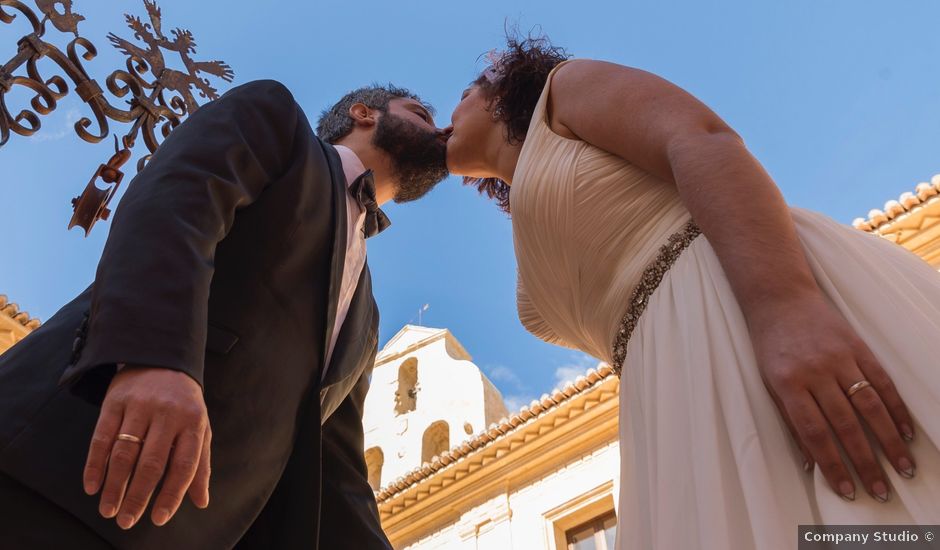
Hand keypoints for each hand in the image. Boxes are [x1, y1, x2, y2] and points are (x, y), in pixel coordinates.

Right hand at [83, 365, 211, 528]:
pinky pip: (101, 437)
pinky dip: (94, 464)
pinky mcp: (115, 401)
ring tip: (108, 510)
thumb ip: (200, 465)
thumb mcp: (200, 428)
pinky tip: (92, 486)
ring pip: (124, 453)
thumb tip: (202, 501)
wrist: (162, 357)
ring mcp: (140, 406)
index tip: (159, 518)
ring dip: (114, 485)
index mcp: (193, 423)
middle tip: (127, 521)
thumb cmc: (184, 403)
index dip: (172, 494)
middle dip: (138, 496)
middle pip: (151, 463)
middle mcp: (168, 414)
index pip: (184, 465)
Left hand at [750, 293, 915, 501]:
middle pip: (845, 425)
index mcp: (788, 384)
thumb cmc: (771, 347)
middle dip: (865, 462)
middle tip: (881, 491)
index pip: (814, 433)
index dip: (832, 465)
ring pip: (869, 406)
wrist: (780, 299)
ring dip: (888, 441)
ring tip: (903, 468)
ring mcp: (839, 358)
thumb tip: (811, 466)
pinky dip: (896, 409)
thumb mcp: (769, 385)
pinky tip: (905, 432)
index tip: (847, 491)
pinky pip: (882, 382)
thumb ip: (791, 423)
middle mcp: (815, 372)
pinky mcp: (858, 347)